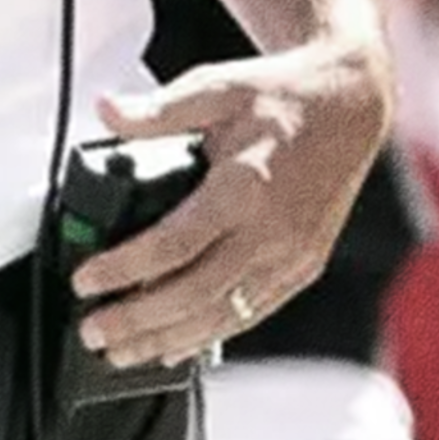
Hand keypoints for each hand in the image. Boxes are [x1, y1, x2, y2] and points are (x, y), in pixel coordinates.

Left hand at [67, 38, 393, 370]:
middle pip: (194, 293)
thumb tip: (107, 112)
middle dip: (137, 321)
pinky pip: (252, 313)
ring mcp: (292, 256)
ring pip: (222, 315)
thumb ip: (159, 110)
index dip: (124, 269)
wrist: (353, 104)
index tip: (85, 281)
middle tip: (92, 332)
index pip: (173, 243)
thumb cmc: (287, 96)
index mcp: (246, 186)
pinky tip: (176, 346)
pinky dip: (210, 335)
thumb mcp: (218, 86)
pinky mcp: (303, 268)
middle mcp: (272, 230)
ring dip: (167, 340)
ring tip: (122, 353)